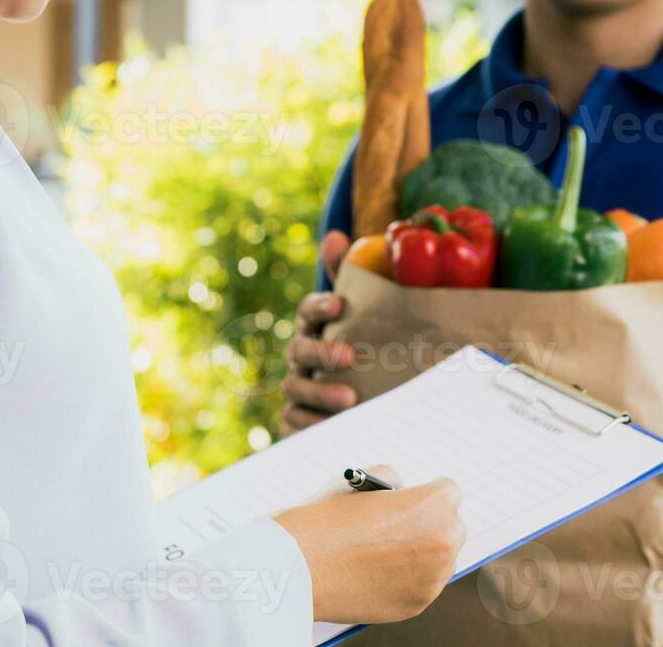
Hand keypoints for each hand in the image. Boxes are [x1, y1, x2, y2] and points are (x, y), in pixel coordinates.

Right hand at [273, 464, 465, 623]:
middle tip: (404, 525)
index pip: (448, 492)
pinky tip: (379, 572)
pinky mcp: (417, 604)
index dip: (426, 493)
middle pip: (451, 527)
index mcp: (435, 505)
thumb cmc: (327, 518)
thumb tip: (404, 495)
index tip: (414, 499)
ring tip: (387, 551)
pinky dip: (408, 579)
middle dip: (431, 524)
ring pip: (441, 560)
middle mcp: (443, 541)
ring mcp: (432, 578)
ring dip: (423, 554)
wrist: (301, 566)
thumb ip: (394, 484)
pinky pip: (423, 586)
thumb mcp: (364, 481)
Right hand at [280, 231, 357, 436]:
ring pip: (295, 388)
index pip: (308, 311)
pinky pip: (294, 423)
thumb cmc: (368, 351)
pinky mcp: (297, 422)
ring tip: (350, 400)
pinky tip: (329, 428)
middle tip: (349, 356)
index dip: (319, 306)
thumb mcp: (369, 318)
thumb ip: (356, 279)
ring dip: (319, 392)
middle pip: (299, 350)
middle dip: (321, 351)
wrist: (365, 405)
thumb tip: (336, 235)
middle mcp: (302, 357)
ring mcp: (298, 390)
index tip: (340, 304)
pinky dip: (309, 425)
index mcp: (317, 329)